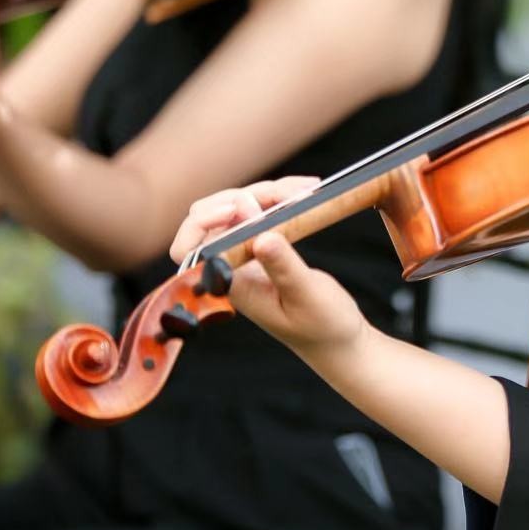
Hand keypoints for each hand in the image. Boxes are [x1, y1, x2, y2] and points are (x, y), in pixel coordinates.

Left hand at [170, 178, 368, 368]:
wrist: (338, 339)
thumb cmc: (322, 325)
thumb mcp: (308, 294)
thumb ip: (283, 267)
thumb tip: (262, 237)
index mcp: (232, 284)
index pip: (190, 249)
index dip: (202, 223)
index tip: (236, 209)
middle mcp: (233, 267)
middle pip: (212, 217)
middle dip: (245, 197)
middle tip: (286, 195)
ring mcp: (247, 256)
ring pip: (238, 208)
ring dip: (268, 193)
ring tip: (306, 191)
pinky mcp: (264, 248)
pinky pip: (260, 212)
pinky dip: (279, 198)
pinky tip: (305, 192)